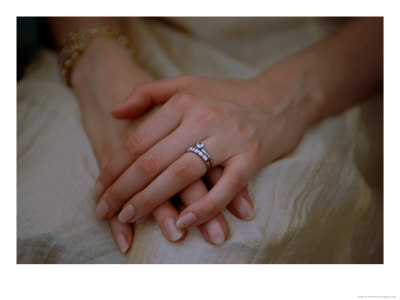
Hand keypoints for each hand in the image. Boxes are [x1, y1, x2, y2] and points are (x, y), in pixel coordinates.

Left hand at [70, 35, 253, 248]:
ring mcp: (229, 138)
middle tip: (104, 210)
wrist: (280, 98)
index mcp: (184, 101)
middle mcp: (203, 118)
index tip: (99, 189)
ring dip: (152, 200)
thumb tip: (115, 110)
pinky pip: (225, 187)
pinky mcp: (252, 157)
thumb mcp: (188, 84)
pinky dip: (204, 208)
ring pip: (182, 174)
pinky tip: (183, 222)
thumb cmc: (229, 95)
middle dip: (123, 189)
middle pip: (153, 160)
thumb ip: (149, 93)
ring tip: (129, 218)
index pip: (139, 141)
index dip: (114, 168)